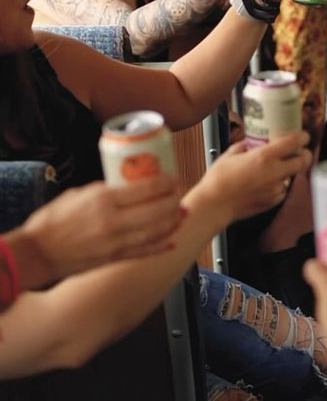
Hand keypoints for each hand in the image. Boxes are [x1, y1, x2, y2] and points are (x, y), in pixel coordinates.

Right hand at [22, 175, 182, 281]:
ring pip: (155, 230)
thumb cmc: (52, 221)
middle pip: (157, 208)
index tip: (173, 177)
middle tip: (179, 194)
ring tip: (181, 213)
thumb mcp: (80, 194)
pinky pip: (143, 252)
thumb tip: (128, 185)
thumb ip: (106, 189)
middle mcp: (113, 221)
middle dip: (173, 200)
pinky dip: (160, 246)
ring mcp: (115, 242)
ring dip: (172, 221)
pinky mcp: (113, 258)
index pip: (147, 187)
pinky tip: (172, 240)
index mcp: (103, 199)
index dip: (166, 181)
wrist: (35, 253)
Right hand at [203, 131, 311, 221]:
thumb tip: (248, 144)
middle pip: (302, 162)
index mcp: (264, 157)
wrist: (214, 205)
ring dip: (288, 171)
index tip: (303, 136)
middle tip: (300, 152)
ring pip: (291, 177)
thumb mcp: (230, 155)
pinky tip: (266, 183)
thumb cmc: (219, 180)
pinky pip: (282, 190)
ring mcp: (275, 188)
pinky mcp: (272, 201)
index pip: (292, 143)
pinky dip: (279, 185)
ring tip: (276, 169)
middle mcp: (273, 172)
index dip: (302, 138)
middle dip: (304, 155)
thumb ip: (243, 147)